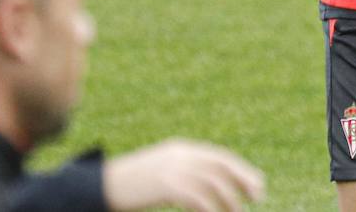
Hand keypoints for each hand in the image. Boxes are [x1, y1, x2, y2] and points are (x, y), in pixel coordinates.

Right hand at [103, 139, 264, 211]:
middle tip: (257, 197)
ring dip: (229, 200)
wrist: (98, 187)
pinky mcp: (165, 185)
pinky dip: (210, 209)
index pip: (219, 156)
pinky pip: (197, 198)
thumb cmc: (130, 186)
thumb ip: (183, 173)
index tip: (256, 185)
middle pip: (221, 166)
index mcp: (180, 149)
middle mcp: (180, 155)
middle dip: (243, 180)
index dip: (241, 170)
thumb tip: (211, 186)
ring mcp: (172, 168)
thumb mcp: (160, 173)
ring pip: (213, 183)